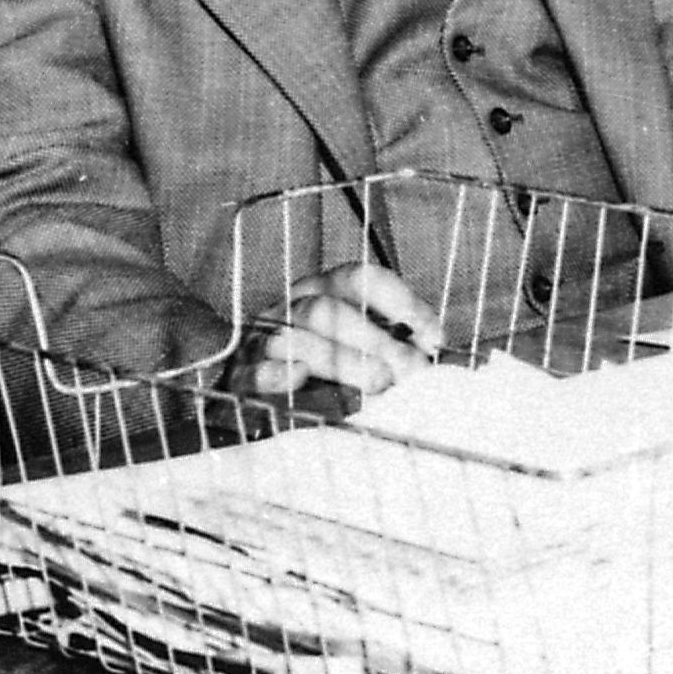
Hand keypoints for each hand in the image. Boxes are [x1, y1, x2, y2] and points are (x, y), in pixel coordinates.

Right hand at [229, 257, 439, 406]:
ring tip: (377, 382)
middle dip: (374, 340)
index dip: (401, 302)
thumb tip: (429, 354)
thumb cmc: (319, 373)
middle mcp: (291, 307)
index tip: (433, 338)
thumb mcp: (359, 352)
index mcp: (323, 292)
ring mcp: (261, 340)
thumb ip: (391, 348)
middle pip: (328, 309)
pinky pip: (253, 370)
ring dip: (340, 359)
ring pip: (295, 335)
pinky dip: (275, 373)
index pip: (360, 279)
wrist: (246, 394)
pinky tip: (298, 377)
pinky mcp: (238, 376)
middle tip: (409, 371)